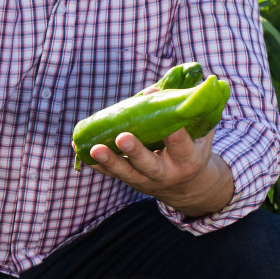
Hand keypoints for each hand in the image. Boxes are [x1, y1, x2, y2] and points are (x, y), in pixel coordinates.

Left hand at [87, 126, 234, 216]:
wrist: (187, 188)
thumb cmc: (193, 151)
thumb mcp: (199, 135)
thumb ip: (184, 114)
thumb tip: (153, 90)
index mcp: (188, 160)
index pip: (181, 146)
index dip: (175, 136)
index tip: (170, 125)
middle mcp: (166, 173)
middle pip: (148, 164)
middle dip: (135, 151)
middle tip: (122, 137)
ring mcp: (145, 180)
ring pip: (125, 172)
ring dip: (108, 160)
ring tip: (94, 148)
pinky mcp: (129, 180)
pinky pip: (109, 173)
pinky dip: (95, 162)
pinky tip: (79, 148)